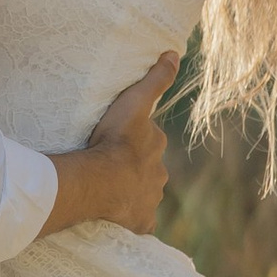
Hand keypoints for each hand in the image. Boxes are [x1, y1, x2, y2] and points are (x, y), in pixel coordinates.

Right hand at [45, 52, 179, 238]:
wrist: (101, 180)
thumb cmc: (116, 140)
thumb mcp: (135, 101)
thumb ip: (155, 79)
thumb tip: (175, 54)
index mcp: (156, 148)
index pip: (149, 141)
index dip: (134, 139)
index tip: (116, 139)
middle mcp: (159, 176)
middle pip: (147, 169)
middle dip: (134, 168)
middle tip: (109, 165)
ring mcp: (149, 201)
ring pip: (142, 194)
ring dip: (129, 192)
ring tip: (106, 189)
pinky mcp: (140, 223)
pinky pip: (136, 221)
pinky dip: (129, 218)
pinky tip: (114, 216)